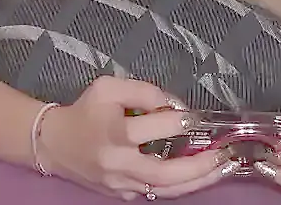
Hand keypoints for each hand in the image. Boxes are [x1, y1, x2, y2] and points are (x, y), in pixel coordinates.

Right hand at [37, 77, 229, 200]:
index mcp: (115, 133)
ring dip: (199, 181)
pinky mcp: (123, 195)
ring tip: (223, 169)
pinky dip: (180, 185)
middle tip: (226, 155)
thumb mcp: (108, 87)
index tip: (197, 117)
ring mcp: (122, 185)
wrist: (54, 143)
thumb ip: (143, 91)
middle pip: (168, 172)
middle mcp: (119, 163)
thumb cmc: (84, 111)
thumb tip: (175, 107)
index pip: (158, 126)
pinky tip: (197, 175)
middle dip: (202, 165)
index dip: (182, 120)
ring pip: (167, 190)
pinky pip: (157, 193)